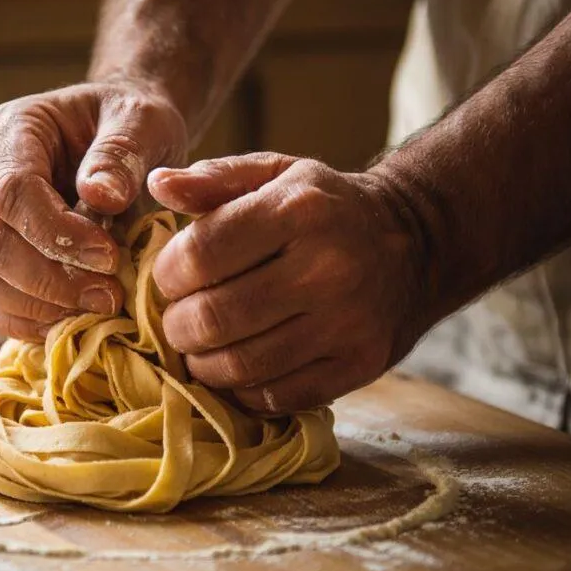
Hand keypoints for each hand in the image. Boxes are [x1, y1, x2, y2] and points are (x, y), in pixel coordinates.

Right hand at [0, 81, 186, 340]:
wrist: (124, 136)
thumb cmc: (134, 124)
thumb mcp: (143, 122)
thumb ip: (123, 154)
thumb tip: (100, 197)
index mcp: (13, 129)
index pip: (12, 192)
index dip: (56, 234)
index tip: (110, 257)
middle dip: (48, 280)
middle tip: (109, 296)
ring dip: (38, 306)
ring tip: (98, 309)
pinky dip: (28, 321)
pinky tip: (74, 321)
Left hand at [149, 153, 428, 411]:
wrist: (412, 244)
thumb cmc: (324, 208)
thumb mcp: (275, 174)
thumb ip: (214, 178)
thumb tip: (158, 185)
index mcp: (299, 210)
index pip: (202, 255)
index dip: (168, 275)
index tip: (169, 278)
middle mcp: (327, 268)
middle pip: (215, 318)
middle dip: (178, 326)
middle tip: (177, 320)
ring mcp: (346, 323)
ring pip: (241, 365)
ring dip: (202, 363)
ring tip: (200, 347)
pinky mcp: (358, 364)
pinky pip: (276, 396)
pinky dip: (242, 389)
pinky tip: (237, 367)